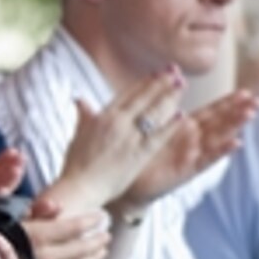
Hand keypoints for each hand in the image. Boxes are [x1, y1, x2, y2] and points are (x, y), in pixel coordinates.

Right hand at [20, 208, 110, 258]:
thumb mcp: (12, 216)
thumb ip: (37, 210)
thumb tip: (57, 205)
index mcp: (38, 235)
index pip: (73, 228)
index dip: (90, 221)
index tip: (100, 216)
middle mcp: (44, 255)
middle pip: (80, 249)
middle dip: (97, 241)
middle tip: (107, 235)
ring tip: (103, 252)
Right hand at [54, 67, 185, 208]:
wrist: (79, 188)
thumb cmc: (76, 165)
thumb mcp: (78, 135)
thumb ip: (84, 116)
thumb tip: (79, 99)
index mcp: (102, 117)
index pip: (128, 94)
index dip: (144, 82)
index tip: (157, 72)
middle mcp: (116, 123)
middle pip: (143, 98)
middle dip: (160, 83)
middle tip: (175, 70)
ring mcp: (128, 138)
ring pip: (153, 113)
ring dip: (169, 97)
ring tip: (182, 85)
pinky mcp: (138, 155)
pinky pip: (157, 136)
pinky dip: (170, 125)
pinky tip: (181, 116)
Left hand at [113, 89, 258, 214]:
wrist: (129, 181)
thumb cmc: (140, 151)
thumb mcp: (153, 124)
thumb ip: (164, 105)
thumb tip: (172, 80)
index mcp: (185, 127)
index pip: (211, 111)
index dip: (228, 102)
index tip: (246, 91)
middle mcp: (193, 140)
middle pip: (220, 123)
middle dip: (239, 111)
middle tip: (258, 101)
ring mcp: (193, 155)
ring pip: (218, 138)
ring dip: (234, 126)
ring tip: (250, 115)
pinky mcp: (189, 169)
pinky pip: (207, 159)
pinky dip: (221, 151)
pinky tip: (236, 143)